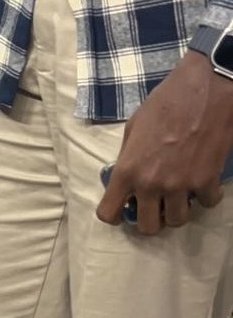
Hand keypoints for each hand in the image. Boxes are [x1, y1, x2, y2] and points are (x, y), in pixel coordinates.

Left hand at [97, 50, 232, 233]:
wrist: (204, 90)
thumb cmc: (165, 104)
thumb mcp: (134, 129)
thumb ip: (128, 158)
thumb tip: (127, 179)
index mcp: (127, 171)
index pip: (108, 213)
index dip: (113, 215)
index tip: (122, 208)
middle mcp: (151, 184)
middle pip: (148, 227)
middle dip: (150, 219)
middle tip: (155, 206)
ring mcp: (181, 185)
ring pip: (178, 221)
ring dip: (178, 210)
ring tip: (179, 195)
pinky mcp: (208, 181)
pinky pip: (207, 203)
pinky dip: (206, 196)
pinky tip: (203, 182)